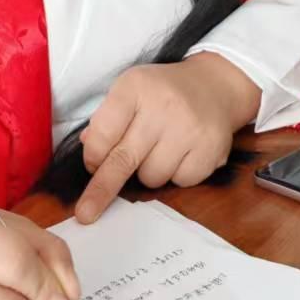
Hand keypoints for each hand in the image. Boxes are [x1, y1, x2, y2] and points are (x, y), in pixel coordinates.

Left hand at [75, 54, 260, 224]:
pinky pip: (180, 182)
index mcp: (135, 87)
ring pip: (152, 177)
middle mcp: (163, 106)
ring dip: (148, 173)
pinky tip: (181, 153)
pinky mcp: (210, 149)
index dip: (93, 156)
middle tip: (86, 213)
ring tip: (159, 150)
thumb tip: (89, 148)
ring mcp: (189, 128)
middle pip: (124, 159)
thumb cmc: (161, 93)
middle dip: (102, 189)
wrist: (213, 86)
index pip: (103, 131)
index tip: (92, 166)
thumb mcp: (130, 91)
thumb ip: (107, 119)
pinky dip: (176, 175)